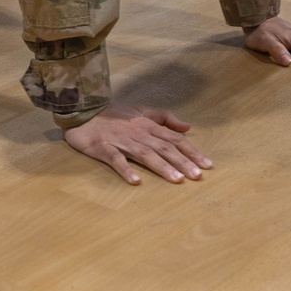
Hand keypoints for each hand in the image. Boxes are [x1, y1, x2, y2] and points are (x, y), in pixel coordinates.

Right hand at [63, 105, 212, 184]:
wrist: (82, 110)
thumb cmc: (113, 114)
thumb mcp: (140, 110)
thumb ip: (164, 117)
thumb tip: (187, 127)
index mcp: (147, 125)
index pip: (174, 139)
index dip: (191, 151)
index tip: (208, 165)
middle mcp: (137, 133)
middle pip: (163, 147)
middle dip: (182, 161)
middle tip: (198, 177)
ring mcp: (120, 140)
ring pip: (144, 154)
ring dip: (161, 166)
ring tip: (177, 180)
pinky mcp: (103, 147)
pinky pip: (115, 159)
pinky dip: (126, 169)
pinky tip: (135, 181)